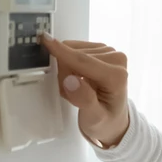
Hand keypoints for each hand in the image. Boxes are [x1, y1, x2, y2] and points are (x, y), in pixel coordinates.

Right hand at [39, 32, 130, 146]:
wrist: (114, 121)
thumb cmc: (104, 121)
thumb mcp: (94, 118)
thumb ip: (84, 100)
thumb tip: (71, 80)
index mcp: (117, 76)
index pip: (83, 61)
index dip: (62, 52)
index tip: (44, 40)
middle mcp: (116, 59)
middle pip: (75, 55)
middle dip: (65, 74)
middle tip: (71, 94)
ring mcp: (110, 52)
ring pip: (73, 50)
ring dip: (67, 69)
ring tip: (76, 89)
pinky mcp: (102, 50)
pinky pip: (74, 48)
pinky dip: (69, 63)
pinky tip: (78, 79)